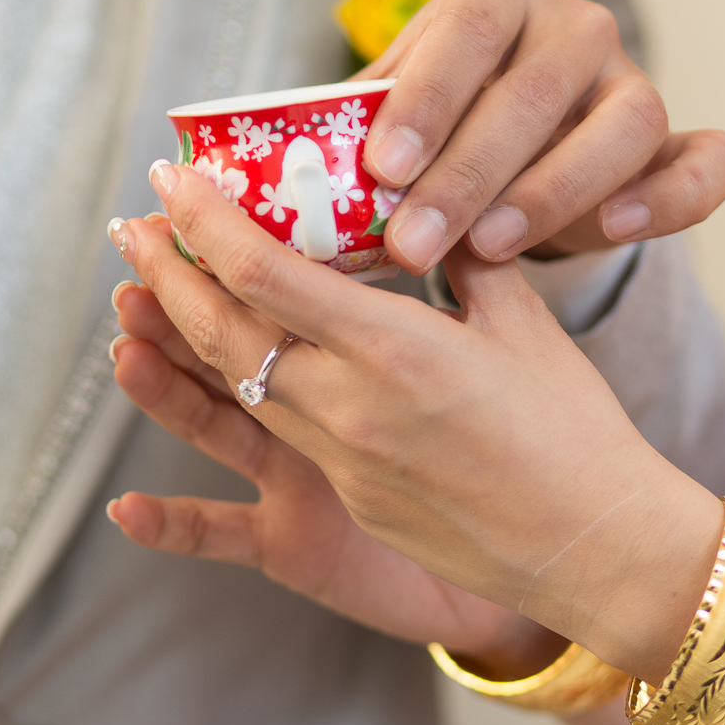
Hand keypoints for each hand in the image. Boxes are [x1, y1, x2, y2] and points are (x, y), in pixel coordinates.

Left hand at [112, 162, 724, 680]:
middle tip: (130, 222)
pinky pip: (265, 438)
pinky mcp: (347, 502)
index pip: (266, 272)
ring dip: (177, 331)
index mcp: (394, 348)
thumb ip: (464, 257)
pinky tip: (198, 370)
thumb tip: (429, 212)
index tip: (170, 174)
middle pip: (223, 329)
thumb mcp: (522, 323)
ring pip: (231, 385)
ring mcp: (340, 461)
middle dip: (166, 270)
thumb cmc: (574, 429)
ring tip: (138, 286)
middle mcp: (349, 406)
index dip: (205, 219)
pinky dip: (224, 390)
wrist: (595, 550)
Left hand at [353, 0, 724, 269]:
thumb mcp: (395, 116)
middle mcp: (574, 25)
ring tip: (489, 249)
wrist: (517, 162)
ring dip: (554, 190)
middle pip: (534, 88)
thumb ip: (355, 130)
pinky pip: (705, 163)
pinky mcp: (679, 142)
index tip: (382, 165)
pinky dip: (666, 197)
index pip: (467, 28)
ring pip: (624, 121)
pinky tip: (612, 229)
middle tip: (412, 241)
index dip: (426, 97)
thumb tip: (274, 180)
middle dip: (467, 174)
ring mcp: (634, 80)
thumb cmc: (439, 134)